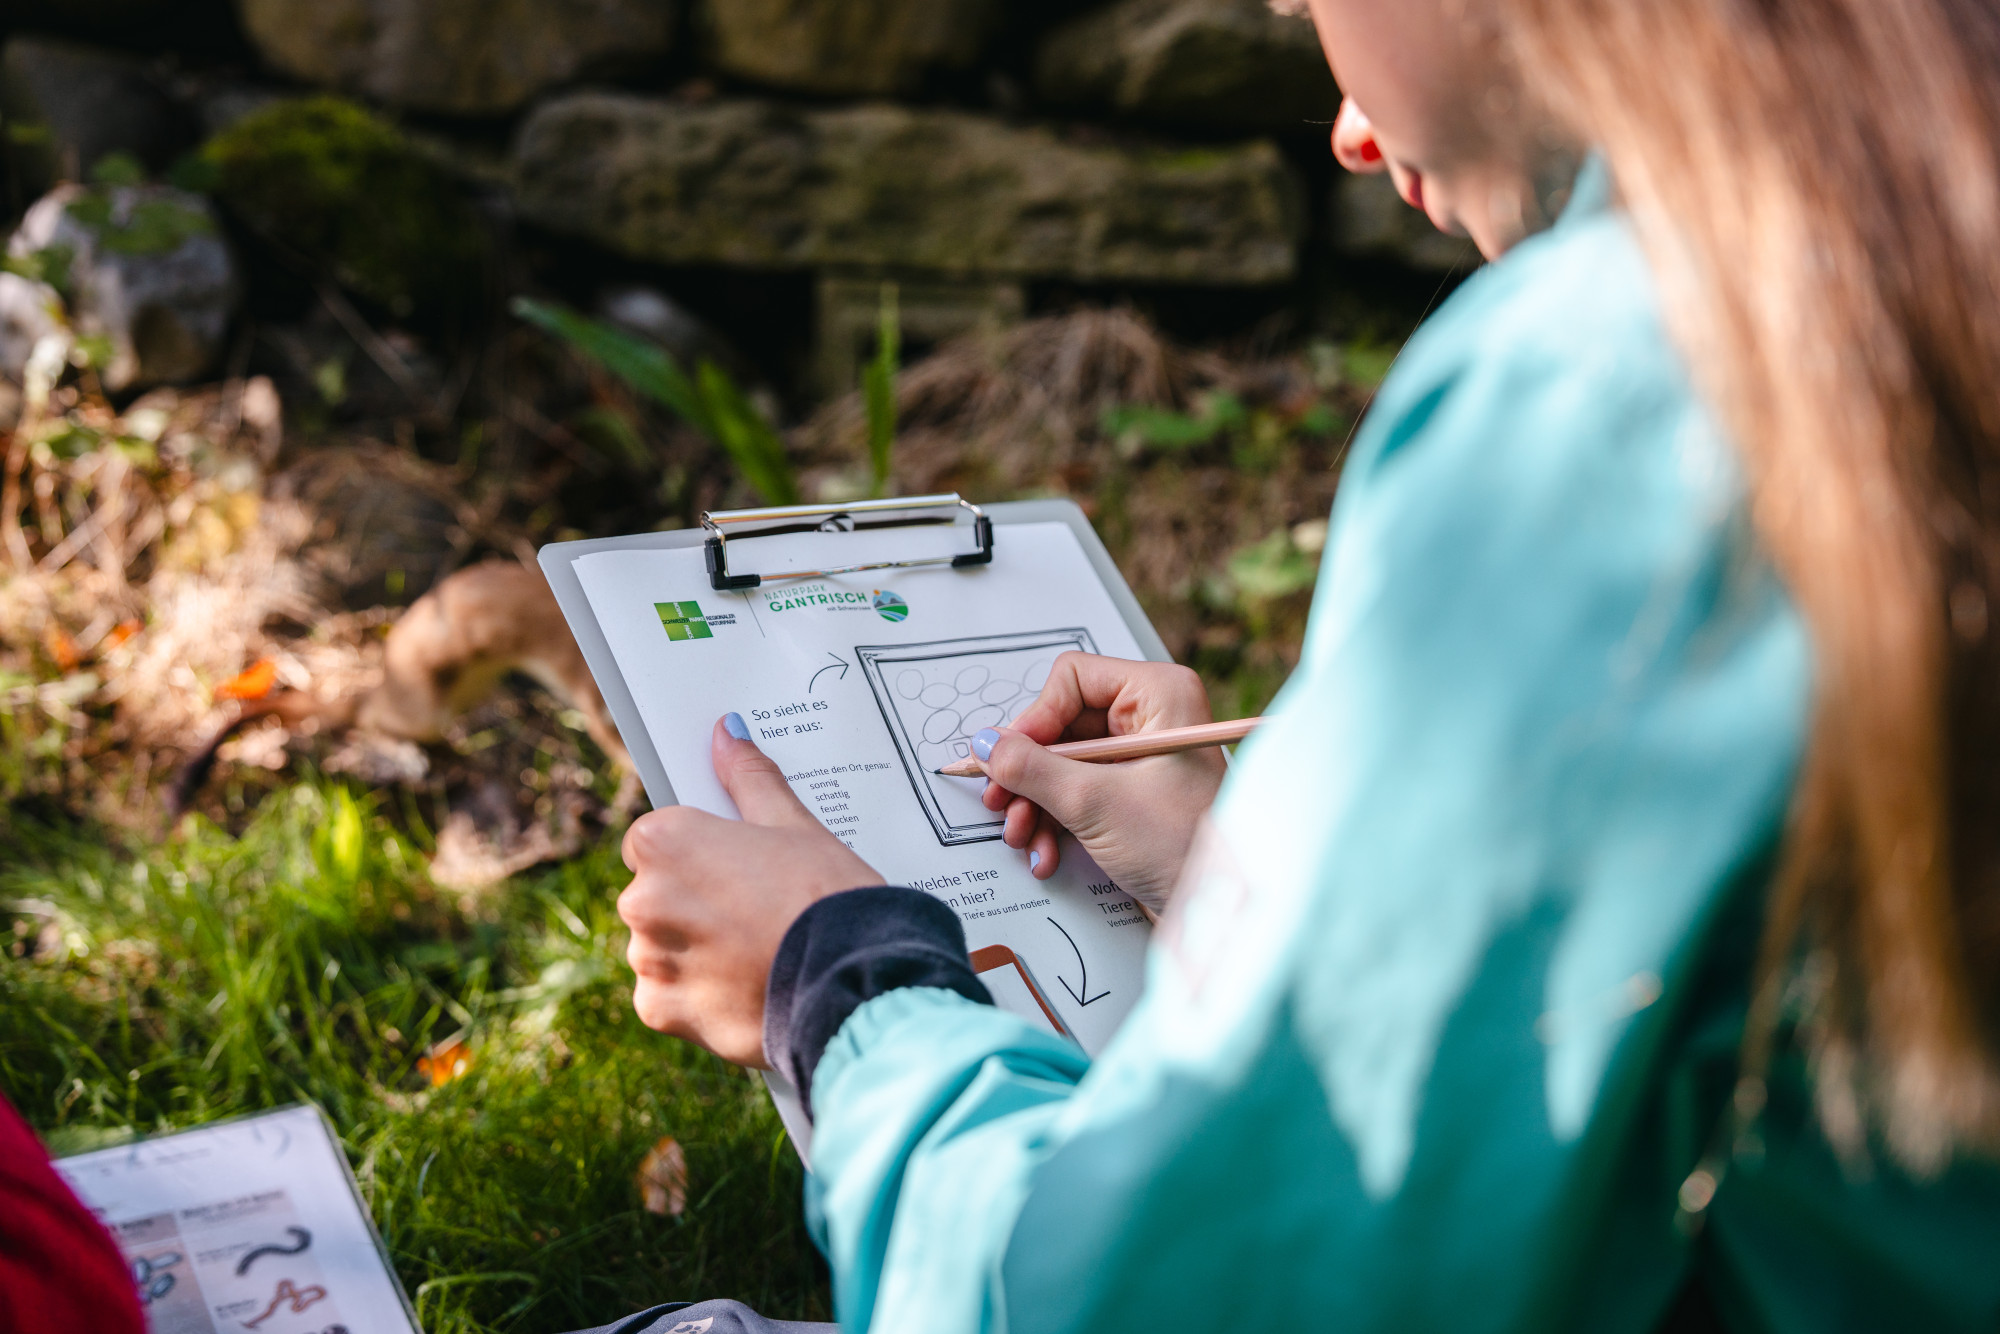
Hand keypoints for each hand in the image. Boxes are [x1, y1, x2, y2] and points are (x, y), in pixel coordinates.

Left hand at [618, 716, 881, 1065]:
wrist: (855, 984)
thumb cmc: (828, 895)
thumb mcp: (795, 827)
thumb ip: (750, 778)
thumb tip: (727, 731)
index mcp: (666, 841)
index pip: (655, 839)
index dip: (698, 854)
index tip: (736, 869)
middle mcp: (642, 897)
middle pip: (656, 893)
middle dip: (695, 903)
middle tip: (757, 913)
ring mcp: (648, 958)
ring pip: (661, 947)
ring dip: (694, 951)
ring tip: (757, 953)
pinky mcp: (660, 1010)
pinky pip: (667, 997)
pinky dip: (697, 996)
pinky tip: (744, 986)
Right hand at [976, 653, 1224, 912]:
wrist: (1221, 912)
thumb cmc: (1185, 848)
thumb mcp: (1095, 803)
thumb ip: (1031, 769)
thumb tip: (986, 745)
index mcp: (1160, 695)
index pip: (1073, 679)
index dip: (1036, 718)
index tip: (1010, 757)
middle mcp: (1152, 718)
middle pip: (1061, 724)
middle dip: (1028, 772)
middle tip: (1001, 800)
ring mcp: (1142, 757)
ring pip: (1062, 762)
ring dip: (1034, 802)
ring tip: (1023, 836)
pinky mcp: (1133, 794)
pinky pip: (1077, 790)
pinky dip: (1054, 820)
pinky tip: (1046, 852)